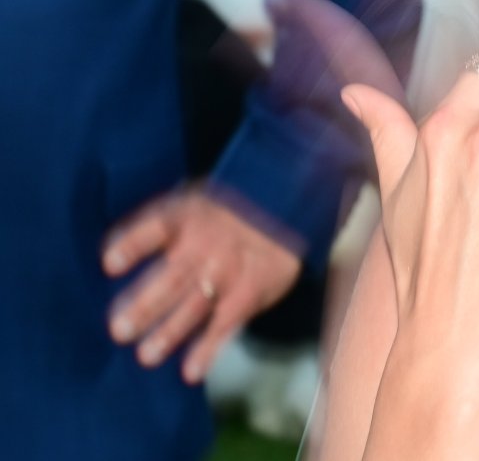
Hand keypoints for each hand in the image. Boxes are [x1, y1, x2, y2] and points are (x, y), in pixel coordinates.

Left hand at [103, 189, 303, 382]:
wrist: (278, 209)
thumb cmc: (217, 213)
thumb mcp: (188, 201)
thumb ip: (151, 223)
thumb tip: (105, 252)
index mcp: (186, 218)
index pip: (156, 229)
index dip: (133, 245)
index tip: (109, 264)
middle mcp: (206, 245)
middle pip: (173, 276)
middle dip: (146, 304)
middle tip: (120, 330)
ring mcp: (228, 271)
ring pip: (197, 305)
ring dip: (171, 332)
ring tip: (146, 357)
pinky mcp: (247, 294)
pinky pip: (226, 324)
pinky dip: (209, 350)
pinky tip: (191, 372)